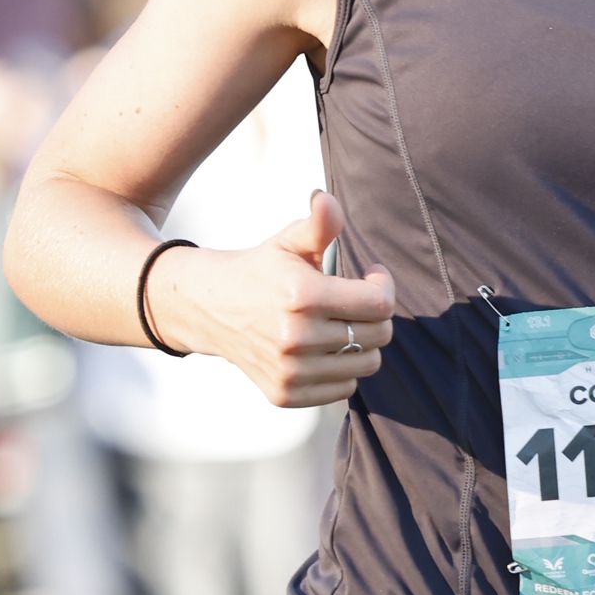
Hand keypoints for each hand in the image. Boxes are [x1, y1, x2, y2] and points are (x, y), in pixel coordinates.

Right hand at [153, 189, 394, 406]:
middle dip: (376, 315)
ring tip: (342, 325)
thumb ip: (318, 224)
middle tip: (358, 302)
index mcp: (302, 296)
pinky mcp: (285, 394)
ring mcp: (290, 371)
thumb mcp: (288, 242)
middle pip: (378, 335)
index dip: (384, 286)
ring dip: (363, 344)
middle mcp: (296, 338)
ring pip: (366, 364)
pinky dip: (343, 371)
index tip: (371, 277)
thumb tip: (326, 200)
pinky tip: (326, 349)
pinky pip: (344, 390)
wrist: (210, 307)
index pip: (379, 304)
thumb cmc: (260, 271)